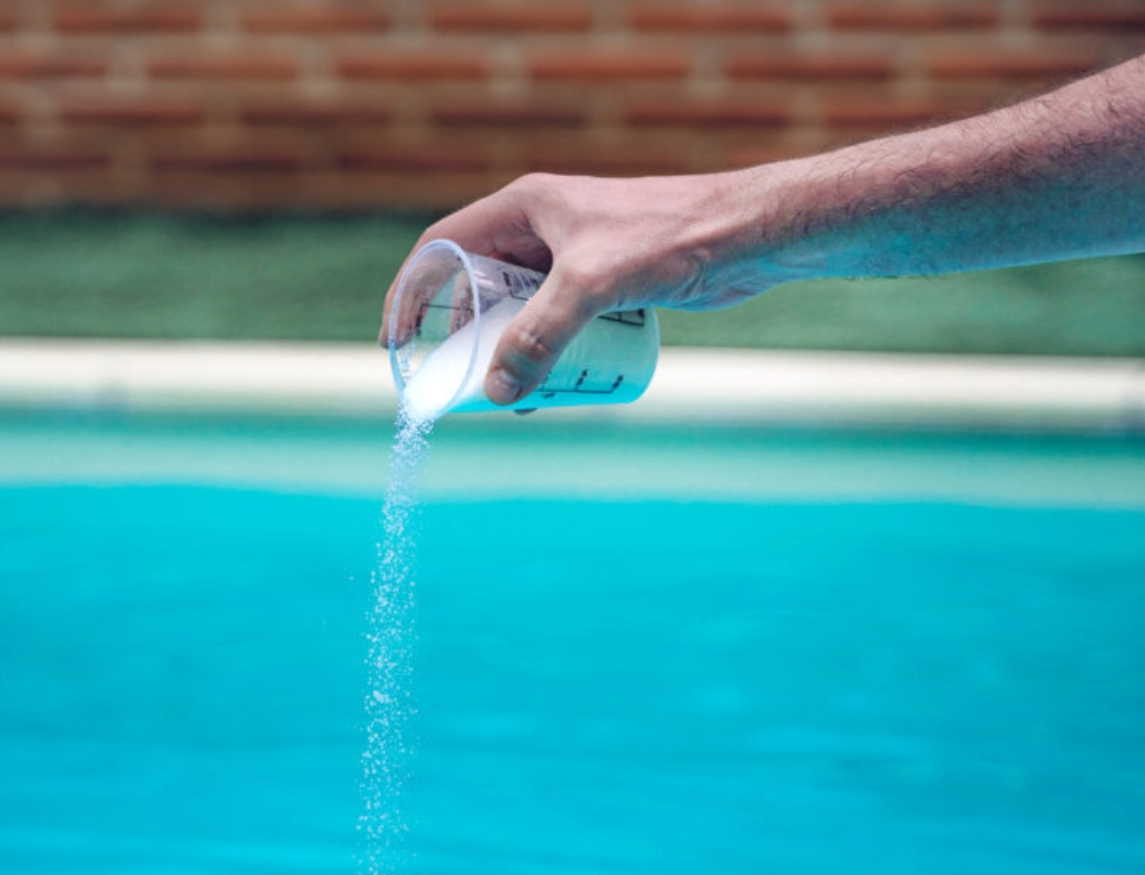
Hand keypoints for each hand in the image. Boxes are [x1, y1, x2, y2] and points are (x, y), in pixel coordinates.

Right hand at [385, 169, 783, 405]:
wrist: (749, 234)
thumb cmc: (672, 238)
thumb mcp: (593, 286)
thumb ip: (541, 336)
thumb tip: (498, 392)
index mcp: (524, 207)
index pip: (442, 246)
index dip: (411, 292)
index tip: (395, 341)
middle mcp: (544, 227)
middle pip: (480, 287)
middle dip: (468, 340)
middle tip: (466, 386)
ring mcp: (576, 254)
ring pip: (522, 310)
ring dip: (511, 353)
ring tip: (516, 397)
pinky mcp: (608, 280)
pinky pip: (560, 321)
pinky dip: (549, 353)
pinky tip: (558, 386)